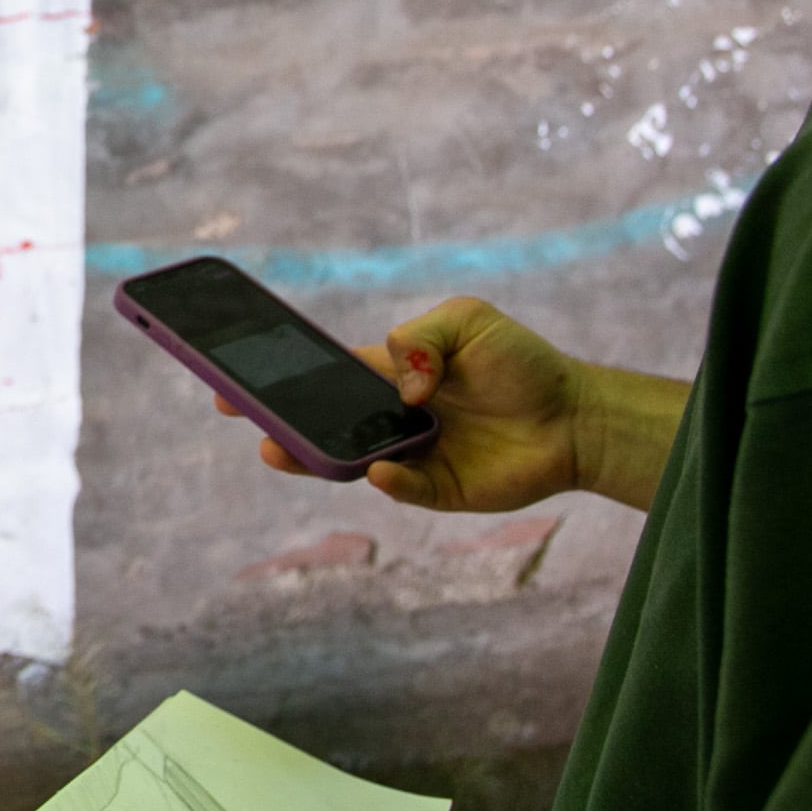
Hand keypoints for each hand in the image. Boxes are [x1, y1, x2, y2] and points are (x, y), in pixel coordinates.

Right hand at [216, 296, 684, 512]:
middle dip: (274, 418)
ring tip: (276, 448)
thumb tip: (400, 383)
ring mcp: (410, 457)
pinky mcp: (436, 491)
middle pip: (319, 423)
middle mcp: (391, 418)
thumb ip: (422, 336)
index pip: (323, 376)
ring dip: (309, 456)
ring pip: (346, 462)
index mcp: (389, 375)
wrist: (576, 416)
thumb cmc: (522, 364)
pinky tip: (381, 469)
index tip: (235, 372)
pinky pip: (401, 489)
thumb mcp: (468, 320)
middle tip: (237, 413)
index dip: (281, 376)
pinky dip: (388, 481)